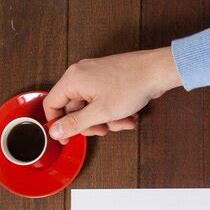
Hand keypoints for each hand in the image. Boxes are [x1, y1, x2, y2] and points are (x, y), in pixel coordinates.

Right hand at [43, 47, 181, 142]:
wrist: (158, 71)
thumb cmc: (131, 86)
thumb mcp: (100, 112)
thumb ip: (74, 124)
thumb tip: (54, 131)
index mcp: (73, 79)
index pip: (51, 104)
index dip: (56, 124)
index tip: (67, 138)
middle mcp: (81, 75)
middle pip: (72, 109)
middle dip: (89, 124)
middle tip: (103, 130)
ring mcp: (94, 77)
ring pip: (90, 108)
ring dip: (105, 121)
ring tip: (121, 121)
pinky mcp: (107, 80)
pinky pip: (102, 102)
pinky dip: (113, 112)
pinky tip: (128, 115)